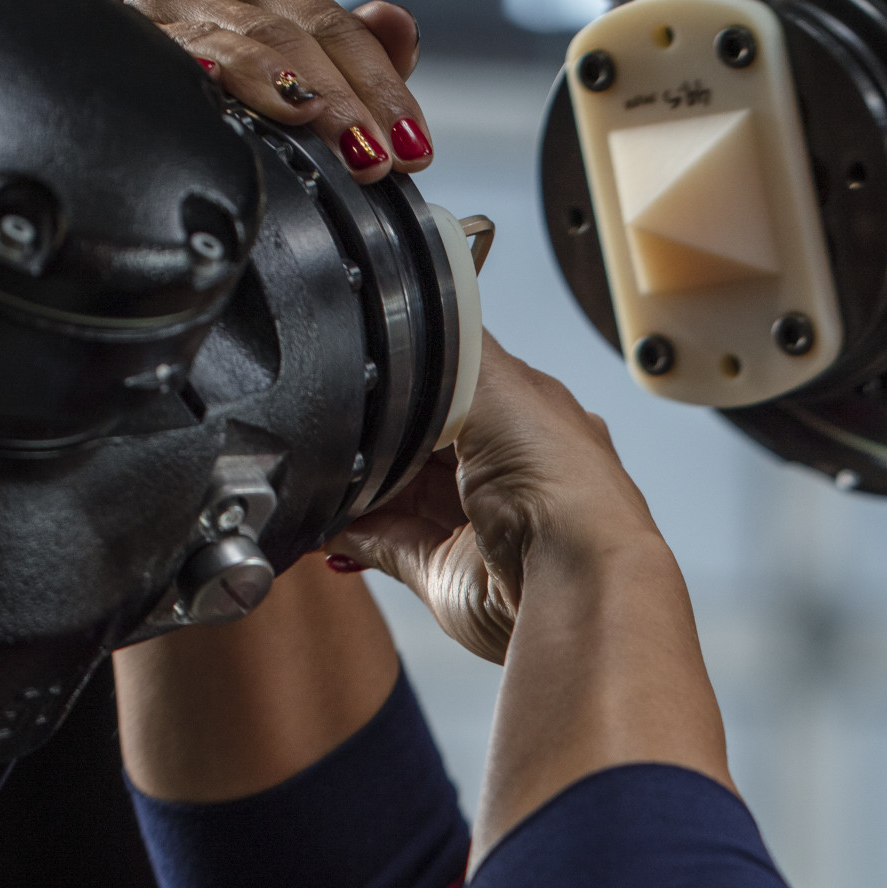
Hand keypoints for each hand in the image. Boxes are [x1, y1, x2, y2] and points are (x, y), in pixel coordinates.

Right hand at [125, 0, 432, 182]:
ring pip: (241, 42)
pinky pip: (175, 54)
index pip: (340, 32)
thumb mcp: (303, 70)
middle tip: (376, 157)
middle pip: (296, 36)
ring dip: (287, 88)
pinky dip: (209, 71)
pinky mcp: (128, 39)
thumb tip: (401, 25)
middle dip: (345, 101)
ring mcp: (166, 10)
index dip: (384, 88)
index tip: (414, 148)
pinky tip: (230, 92)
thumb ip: (362, 54)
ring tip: (322, 125)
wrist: (127, 99)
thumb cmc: (222, 82)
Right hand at [327, 332, 662, 662]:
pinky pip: (380, 542)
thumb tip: (429, 312)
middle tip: (335, 415)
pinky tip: (320, 512)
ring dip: (356, 480)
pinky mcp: (442, 570)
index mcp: (530, 417)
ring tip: (316, 460)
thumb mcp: (501, 384)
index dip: (417, 376)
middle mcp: (505, 470)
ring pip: (396, 490)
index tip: (371, 367)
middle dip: (379, 431)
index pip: (463, 385)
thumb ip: (454, 352)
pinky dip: (346, 529)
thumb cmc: (562, 481)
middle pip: (423, 440)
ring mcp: (472, 522)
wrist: (570, 575)